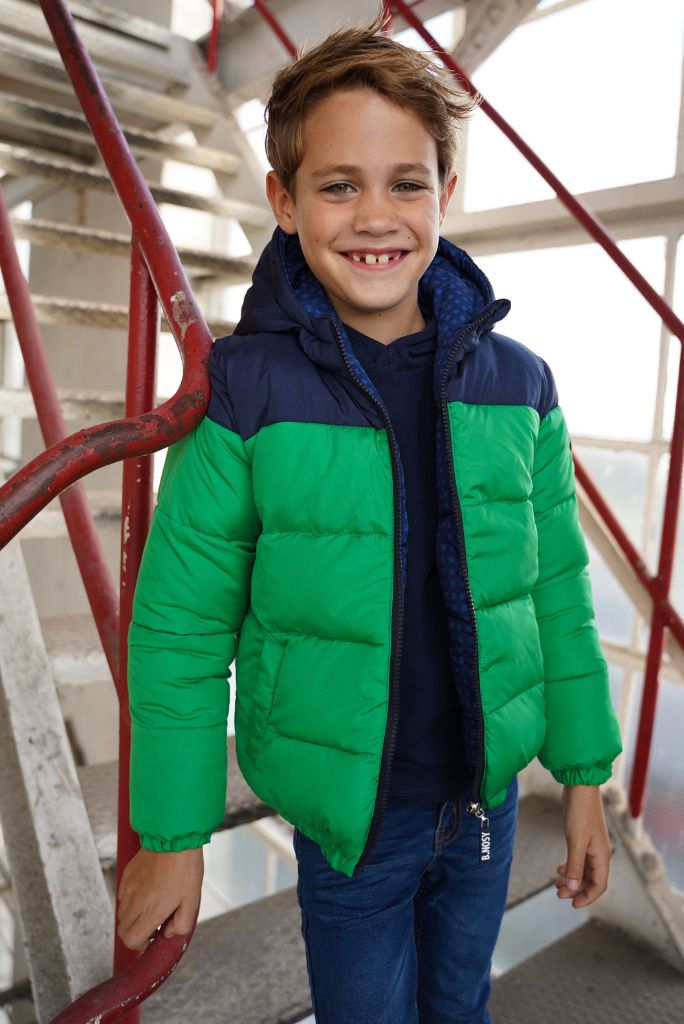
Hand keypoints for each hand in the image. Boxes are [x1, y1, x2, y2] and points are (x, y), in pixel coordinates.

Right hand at [116, 847, 203, 950]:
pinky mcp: (127, 875)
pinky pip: (123, 895)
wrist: (175, 838)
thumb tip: (168, 934)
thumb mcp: (192, 901)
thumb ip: (181, 925)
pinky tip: (148, 890)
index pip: (131, 941)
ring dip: (134, 916)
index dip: (140, 945)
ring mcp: (129, 888)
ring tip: (153, 904)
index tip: (152, 937)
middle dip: (137, 933)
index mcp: (151, 912)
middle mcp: (135, 902)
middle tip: (154, 923)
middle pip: (123, 931)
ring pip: (122, 914)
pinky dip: (131, 899)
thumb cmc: (186, 868)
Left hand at [555, 784, 611, 908]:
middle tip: (557, 893)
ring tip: (556, 884)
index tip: (572, 905)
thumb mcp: (575, 841)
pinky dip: (571, 866)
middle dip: (576, 889)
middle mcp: (599, 853)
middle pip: (591, 880)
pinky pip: (579, 859)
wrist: (580, 787)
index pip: (599, 885)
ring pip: (584, 870)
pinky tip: (559, 869)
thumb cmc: (580, 812)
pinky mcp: (583, 838)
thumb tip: (573, 889)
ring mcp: (592, 845)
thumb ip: (575, 866)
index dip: (587, 897)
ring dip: (572, 879)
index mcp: (602, 856)